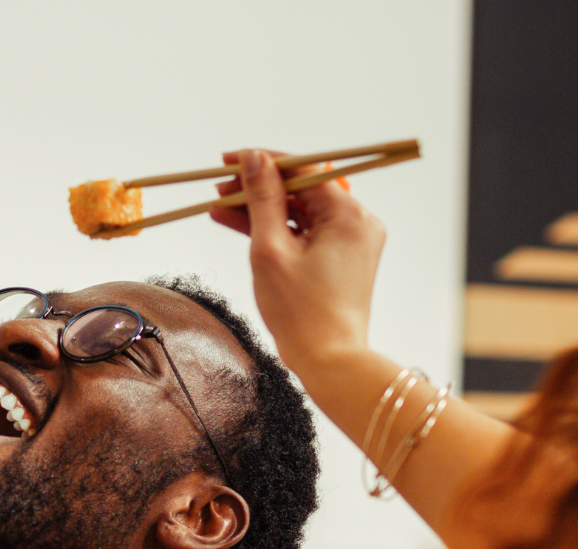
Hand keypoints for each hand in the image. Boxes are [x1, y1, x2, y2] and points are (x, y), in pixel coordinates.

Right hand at [209, 150, 384, 379]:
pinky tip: (241, 225)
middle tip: (220, 188)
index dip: (262, 162)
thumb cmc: (303, 314)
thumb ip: (262, 198)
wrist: (329, 361)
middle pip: (301, 189)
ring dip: (263, 209)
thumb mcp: (271, 248)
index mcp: (348, 214)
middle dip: (259, 187)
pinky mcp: (343, 258)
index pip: (301, 169)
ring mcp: (352, 241)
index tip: (229, 160)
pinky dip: (279, 230)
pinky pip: (306, 232)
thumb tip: (254, 159)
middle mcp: (357, 222)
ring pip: (301, 211)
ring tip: (221, 207)